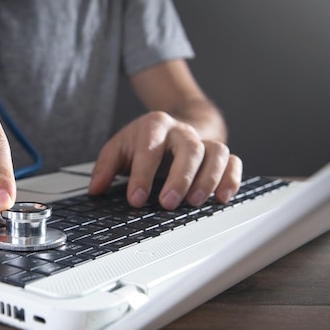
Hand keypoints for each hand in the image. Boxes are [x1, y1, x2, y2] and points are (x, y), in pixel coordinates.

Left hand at [88, 111, 241, 208]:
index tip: (136, 199)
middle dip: (180, 178)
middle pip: (190, 149)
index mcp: (154, 125)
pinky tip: (221, 198)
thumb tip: (96, 189)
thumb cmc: (143, 141)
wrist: (172, 127)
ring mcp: (204, 141)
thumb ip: (105, 167)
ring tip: (194, 203)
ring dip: (209, 179)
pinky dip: (231, 179)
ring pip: (217, 153)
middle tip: (167, 203)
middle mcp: (182, 132)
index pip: (150, 148)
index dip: (143, 175)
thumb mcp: (118, 148)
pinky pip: (234, 162)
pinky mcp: (219, 154)